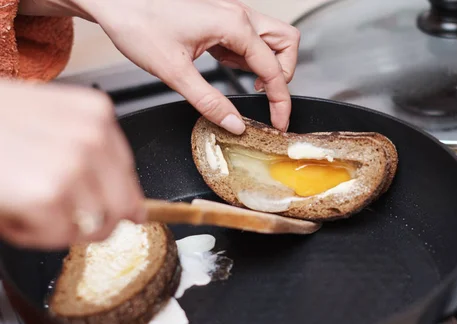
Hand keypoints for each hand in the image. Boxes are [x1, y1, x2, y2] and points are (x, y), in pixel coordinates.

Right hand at [0, 80, 145, 249]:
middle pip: (119, 208)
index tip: (107, 212)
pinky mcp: (48, 195)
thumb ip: (90, 158)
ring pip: (91, 228)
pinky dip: (31, 235)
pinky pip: (58, 238)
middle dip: (89, 222)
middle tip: (51, 213)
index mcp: (95, 114)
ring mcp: (73, 165)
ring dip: (54, 227)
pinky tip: (9, 209)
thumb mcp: (45, 123)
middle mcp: (92, 137)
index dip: (114, 201)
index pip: (128, 176)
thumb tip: (134, 210)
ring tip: (20, 202)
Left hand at [21, 0, 300, 133]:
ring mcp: (230, 14)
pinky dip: (250, 58)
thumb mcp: (174, 72)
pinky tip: (230, 69)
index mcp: (233, 25)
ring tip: (249, 86)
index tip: (279, 121)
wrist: (115, 1)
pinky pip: (250, 38)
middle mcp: (238, 15)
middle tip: (268, 99)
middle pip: (286, 43)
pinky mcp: (220, 18)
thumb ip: (209, 101)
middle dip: (284, 73)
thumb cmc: (138, 24)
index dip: (280, 100)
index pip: (274, 68)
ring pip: (272, 38)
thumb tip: (234, 123)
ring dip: (269, 64)